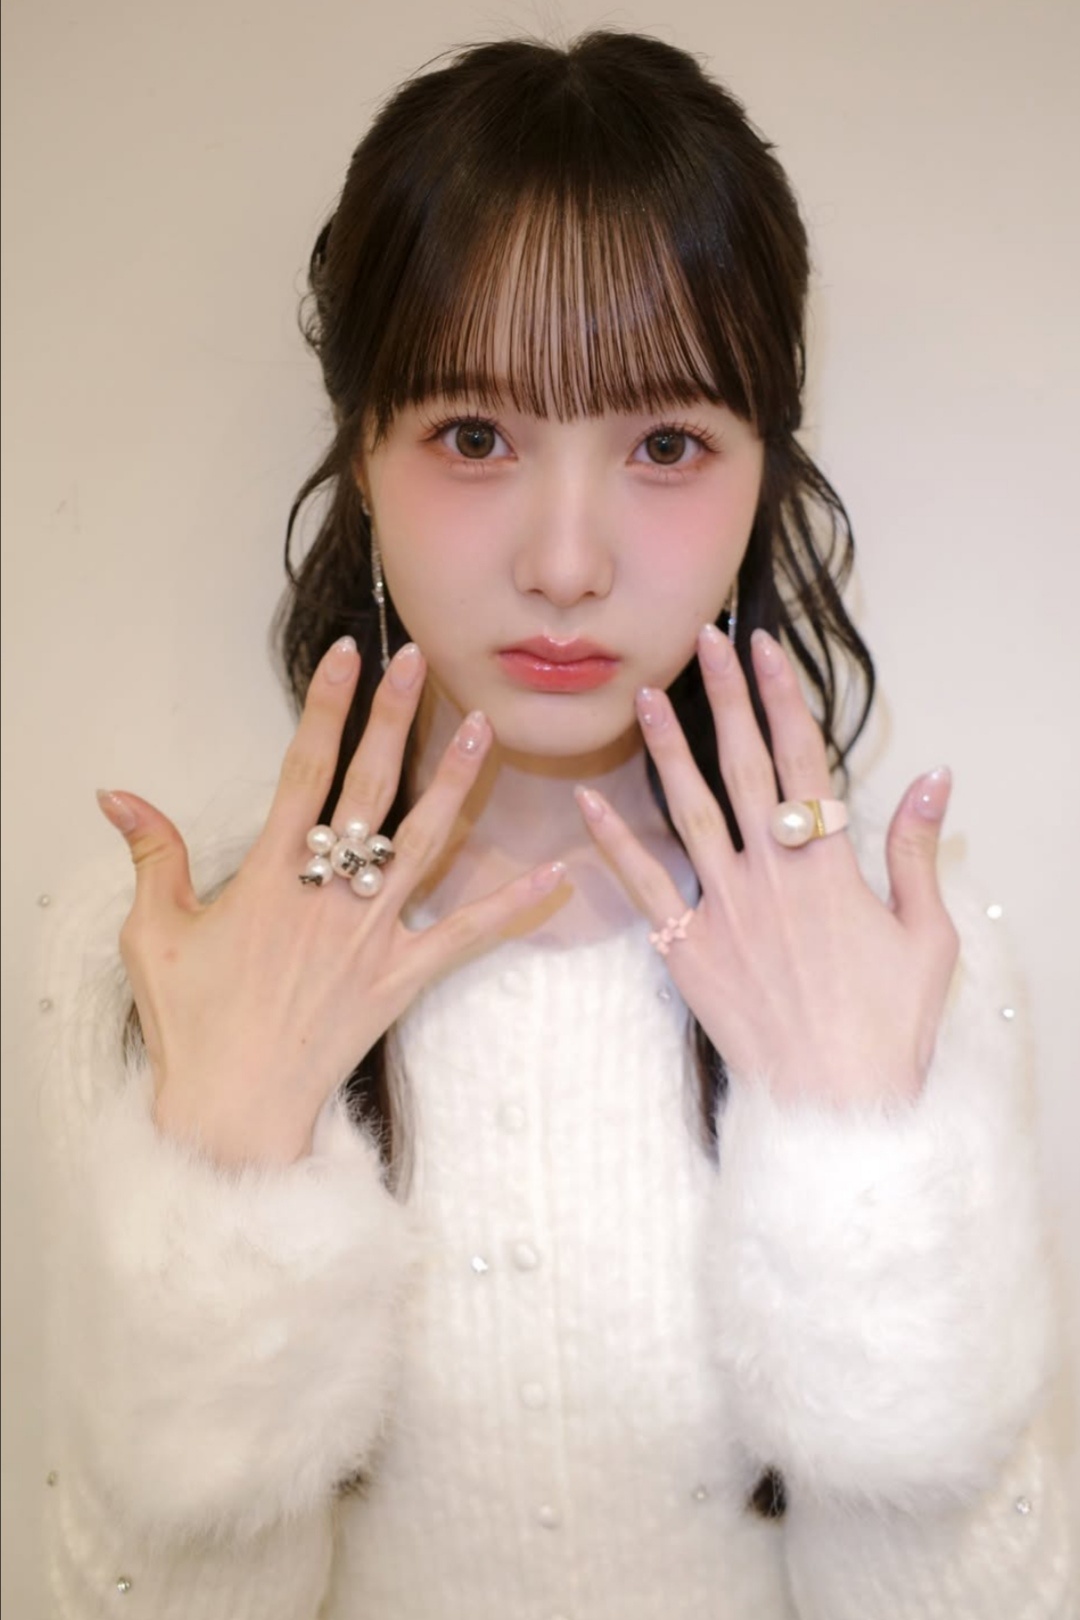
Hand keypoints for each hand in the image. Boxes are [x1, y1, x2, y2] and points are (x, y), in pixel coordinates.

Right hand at [98, 637, 566, 1164]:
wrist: (233, 1108)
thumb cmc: (192, 1024)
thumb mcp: (154, 934)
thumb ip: (151, 855)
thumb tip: (117, 794)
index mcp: (269, 874)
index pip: (303, 770)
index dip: (327, 708)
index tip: (348, 657)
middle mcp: (329, 894)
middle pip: (369, 788)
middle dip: (394, 719)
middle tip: (418, 662)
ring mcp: (372, 934)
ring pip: (424, 843)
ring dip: (456, 783)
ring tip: (485, 728)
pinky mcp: (401, 977)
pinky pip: (466, 935)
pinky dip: (511, 906)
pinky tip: (554, 875)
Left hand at [575, 626, 959, 1109]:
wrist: (837, 1100)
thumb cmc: (889, 1024)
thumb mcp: (927, 935)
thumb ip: (919, 851)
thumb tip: (936, 778)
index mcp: (828, 865)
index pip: (802, 759)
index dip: (781, 698)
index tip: (763, 649)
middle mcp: (769, 874)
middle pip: (742, 767)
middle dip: (723, 698)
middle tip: (702, 642)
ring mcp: (722, 909)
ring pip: (688, 811)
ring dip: (665, 749)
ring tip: (643, 696)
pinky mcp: (688, 950)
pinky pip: (645, 886)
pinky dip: (613, 841)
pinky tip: (587, 797)